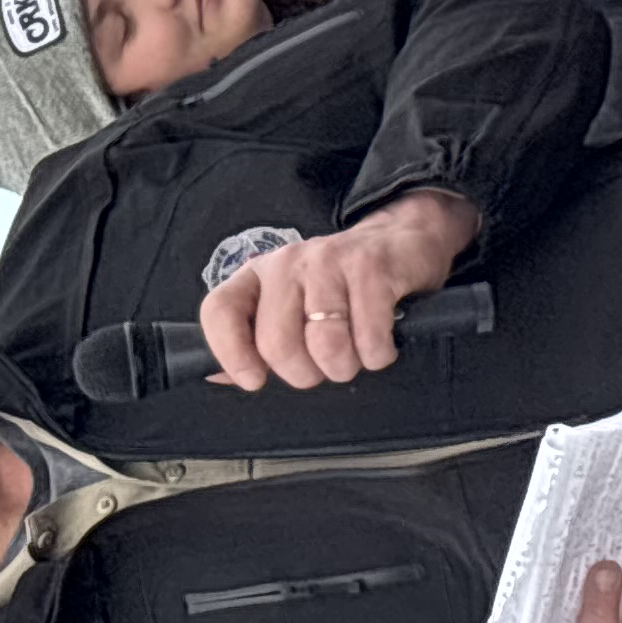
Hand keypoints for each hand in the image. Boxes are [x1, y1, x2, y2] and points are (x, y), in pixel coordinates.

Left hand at [198, 186, 480, 391]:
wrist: (402, 241)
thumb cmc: (341, 289)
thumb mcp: (292, 307)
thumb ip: (256, 341)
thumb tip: (219, 376)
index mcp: (259, 275)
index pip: (220, 310)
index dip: (231, 353)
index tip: (254, 380)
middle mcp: (287, 263)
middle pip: (276, 343)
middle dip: (305, 373)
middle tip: (324, 366)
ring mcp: (329, 261)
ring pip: (325, 345)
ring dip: (345, 366)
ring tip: (355, 354)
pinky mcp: (371, 267)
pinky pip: (369, 338)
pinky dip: (377, 354)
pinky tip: (380, 343)